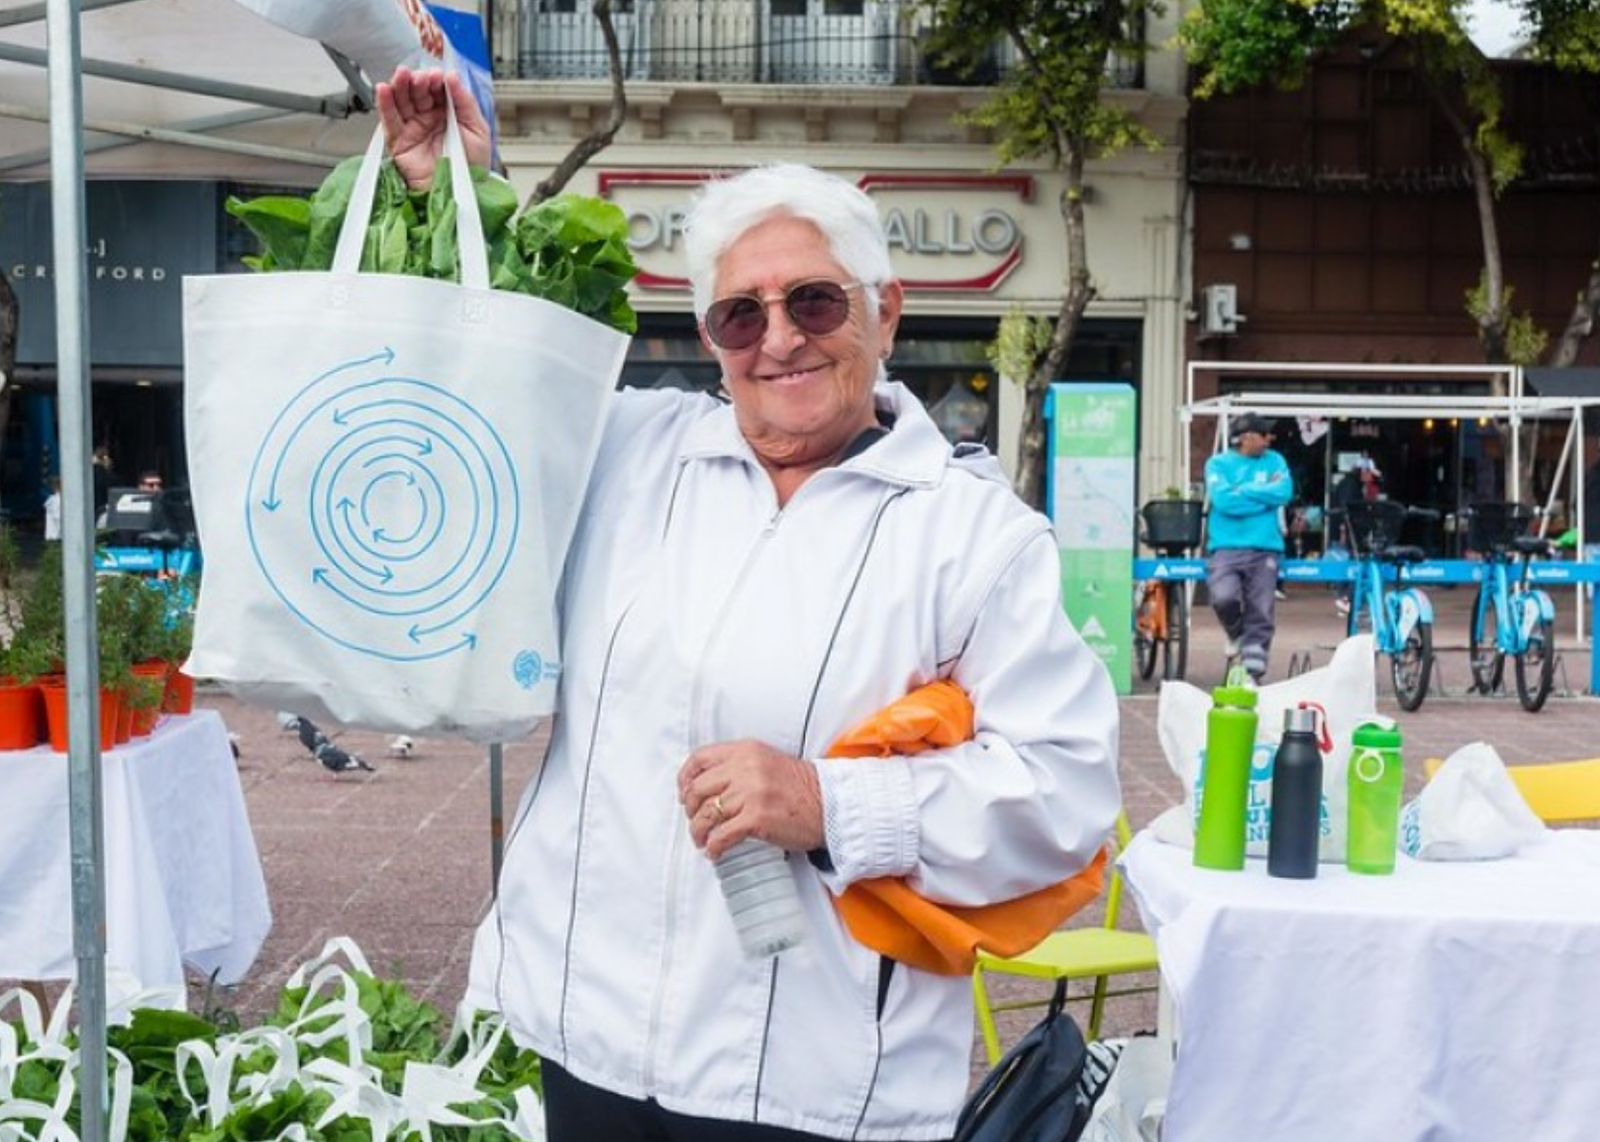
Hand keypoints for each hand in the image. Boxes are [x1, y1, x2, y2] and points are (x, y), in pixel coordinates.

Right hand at [374, 66, 493, 189]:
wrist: (459, 193)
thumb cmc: (472, 167)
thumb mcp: (477, 129)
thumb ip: (465, 102)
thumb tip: (453, 76)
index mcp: (448, 114)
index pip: (437, 90)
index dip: (435, 80)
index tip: (436, 75)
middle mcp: (429, 119)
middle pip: (417, 92)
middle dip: (417, 81)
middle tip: (420, 78)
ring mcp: (413, 129)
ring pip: (401, 101)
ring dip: (399, 86)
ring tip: (401, 75)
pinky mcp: (399, 141)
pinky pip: (389, 120)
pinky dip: (385, 104)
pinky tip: (383, 89)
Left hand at [678, 740, 824, 860]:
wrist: (830, 805)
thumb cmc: (801, 788)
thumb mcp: (766, 762)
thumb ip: (739, 766)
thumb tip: (707, 787)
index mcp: (746, 751)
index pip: (699, 759)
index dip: (685, 779)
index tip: (684, 794)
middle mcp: (745, 768)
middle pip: (698, 789)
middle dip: (691, 811)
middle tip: (695, 822)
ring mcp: (751, 793)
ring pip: (707, 815)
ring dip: (699, 832)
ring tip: (703, 841)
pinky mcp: (757, 818)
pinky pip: (722, 836)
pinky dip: (714, 847)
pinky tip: (715, 852)